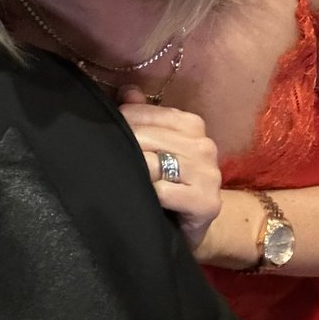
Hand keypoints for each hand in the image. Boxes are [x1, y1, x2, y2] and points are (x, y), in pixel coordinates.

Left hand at [119, 87, 221, 251]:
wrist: (191, 229)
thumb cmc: (169, 183)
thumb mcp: (156, 146)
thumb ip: (142, 115)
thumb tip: (126, 90)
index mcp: (192, 123)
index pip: (141, 111)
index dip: (121, 124)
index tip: (109, 138)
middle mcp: (204, 144)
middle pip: (144, 137)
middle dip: (124, 149)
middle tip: (109, 162)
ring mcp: (208, 173)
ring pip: (151, 163)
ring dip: (134, 173)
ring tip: (126, 180)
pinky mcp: (206, 202)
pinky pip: (162, 190)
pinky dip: (148, 194)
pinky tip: (144, 199)